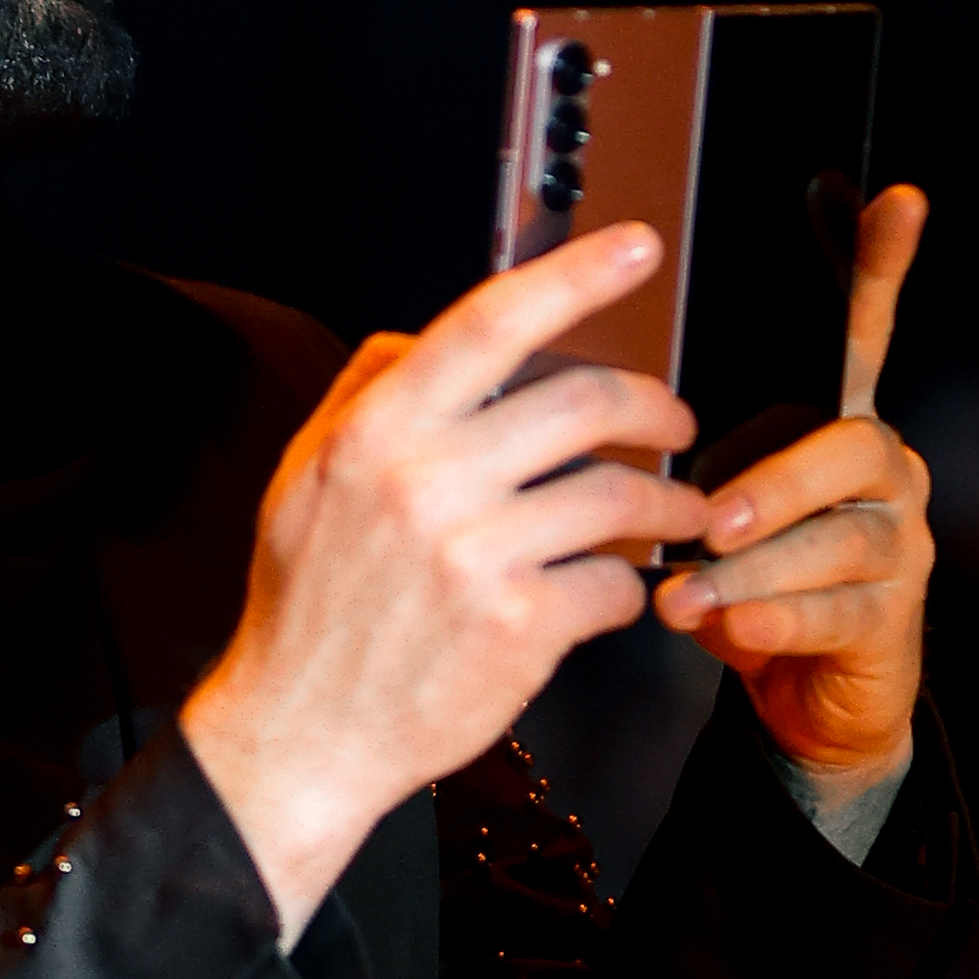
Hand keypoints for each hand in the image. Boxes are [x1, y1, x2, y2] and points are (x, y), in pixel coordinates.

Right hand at [181, 223, 707, 942]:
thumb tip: (432, 336)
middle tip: (674, 423)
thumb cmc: (309, 606)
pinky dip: (628, 586)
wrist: (300, 733)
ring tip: (677, 512)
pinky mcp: (519, 631)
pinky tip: (616, 591)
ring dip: (667, 501)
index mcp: (378, 432)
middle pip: (585, 402)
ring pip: (618, 496)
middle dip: (654, 406)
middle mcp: (427, 483)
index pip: (491, 322)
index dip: (575, 275)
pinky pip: (613, 585)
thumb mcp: (306, 478)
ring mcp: (477, 558)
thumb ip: (368, 394)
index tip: (635, 245)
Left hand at [650, 185, 933, 776]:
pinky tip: (729, 627)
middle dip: (773, 483)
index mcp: (831, 420)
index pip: (862, 331)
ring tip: (688, 591)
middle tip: (705, 519)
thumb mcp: (704, 506)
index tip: (892, 200)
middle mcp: (882, 468)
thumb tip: (590, 411)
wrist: (795, 693)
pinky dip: (773, 618)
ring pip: (840, 537)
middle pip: (849, 446)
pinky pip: (837, 609)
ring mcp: (900, 542)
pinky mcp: (892, 617)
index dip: (879, 267)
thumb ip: (679, 457)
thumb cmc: (740, 578)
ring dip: (756, 563)